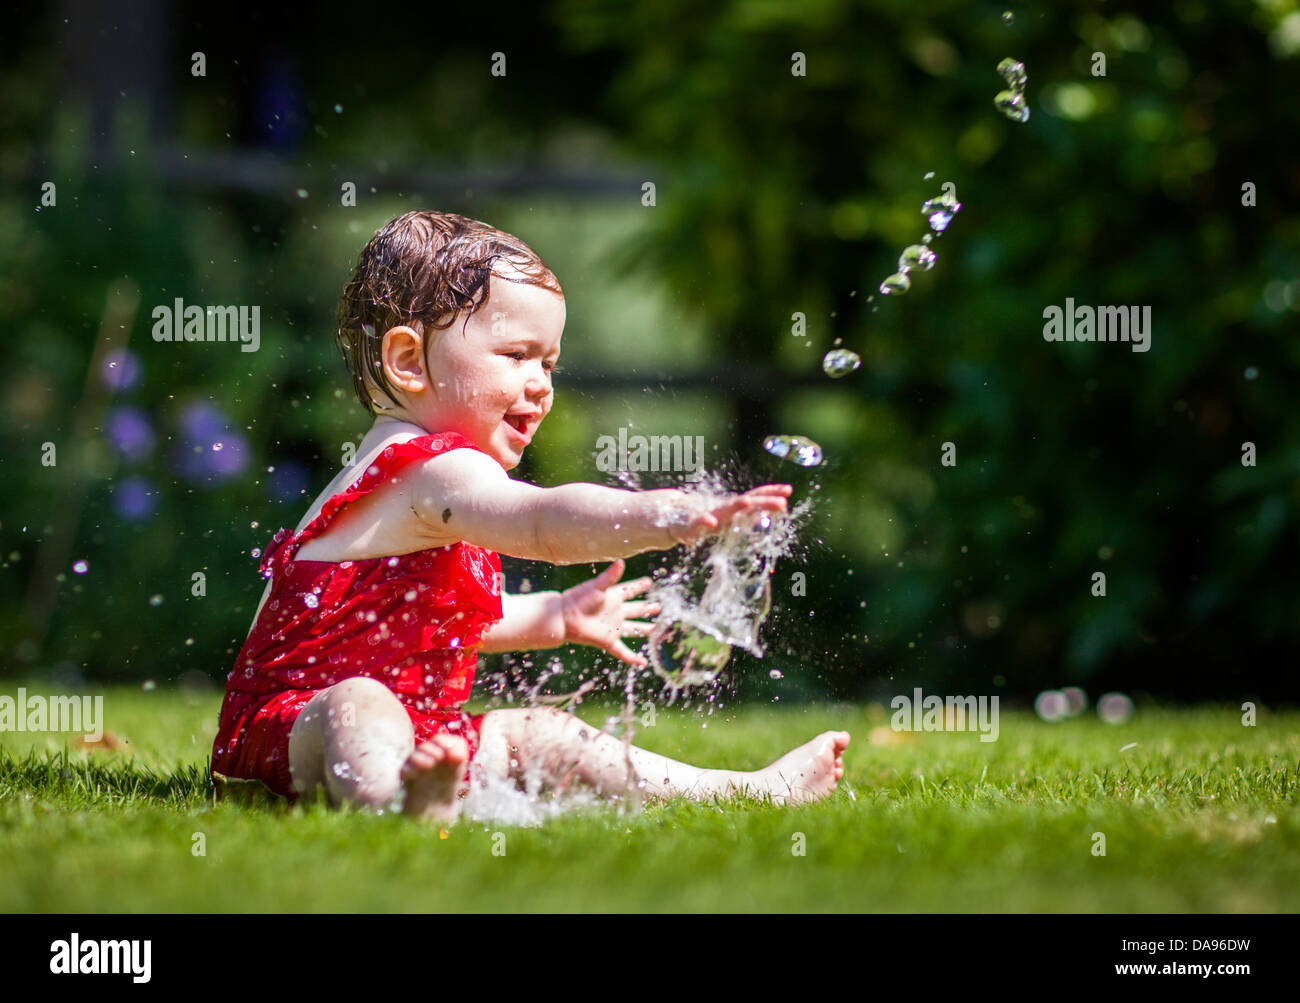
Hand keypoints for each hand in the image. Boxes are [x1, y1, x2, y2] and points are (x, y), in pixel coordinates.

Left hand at [560, 558, 660, 666]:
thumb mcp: (596, 587)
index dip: (639, 586)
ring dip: (645, 629)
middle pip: (635, 610)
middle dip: (646, 608)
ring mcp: (613, 627)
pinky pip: (623, 651)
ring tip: (656, 629)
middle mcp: (615, 612)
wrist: (564, 618)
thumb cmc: (578, 599)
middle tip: (658, 606)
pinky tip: (643, 663)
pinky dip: (633, 658)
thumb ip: (610, 576)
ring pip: (633, 629)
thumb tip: (621, 562)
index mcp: (613, 597)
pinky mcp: (608, 641)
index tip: (649, 582)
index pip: (630, 590)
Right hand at [668, 484, 791, 547]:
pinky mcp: (688, 527)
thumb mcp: (728, 517)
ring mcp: (705, 517)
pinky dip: (703, 522)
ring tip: (747, 503)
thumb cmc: (704, 517)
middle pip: (745, 505)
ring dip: (735, 507)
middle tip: (782, 503)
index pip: (754, 497)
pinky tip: (710, 521)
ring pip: (723, 512)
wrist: (671, 517)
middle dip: (762, 503)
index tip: (788, 490)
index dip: (770, 493)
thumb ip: (749, 514)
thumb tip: (779, 506)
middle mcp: (721, 511)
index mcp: (731, 508)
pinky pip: (696, 525)